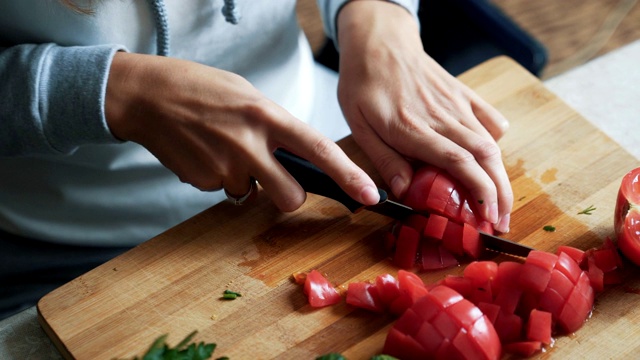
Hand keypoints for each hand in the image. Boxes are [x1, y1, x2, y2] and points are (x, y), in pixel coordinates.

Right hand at [105, 52, 379, 210]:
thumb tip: (294, 155)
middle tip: (274, 179)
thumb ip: (274, 126)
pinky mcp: (202, 181)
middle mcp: (249, 145)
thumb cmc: (200, 89)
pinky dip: (220, 177)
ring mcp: (224, 167)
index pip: (318, 150)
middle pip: (289, 196)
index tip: (369, 195)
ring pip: (251, 194)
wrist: (146, 95)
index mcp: (266, 116)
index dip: (348, 175)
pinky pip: (225, 190)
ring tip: (224, 149)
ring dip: (246, 180)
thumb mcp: (248, 95)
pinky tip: (205, 152)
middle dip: (287, 195)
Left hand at [336, 1, 512, 231]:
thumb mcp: (360, 126)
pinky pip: (490, 120)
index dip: (479, 192)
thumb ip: (384, 159)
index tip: (487, 217)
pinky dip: (497, 142)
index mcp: (413, 128)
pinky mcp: (463, 95)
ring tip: (501, 203)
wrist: (379, 43)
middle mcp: (441, 116)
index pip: (458, 162)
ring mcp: (456, 104)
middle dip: (500, 194)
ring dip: (501, 176)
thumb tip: (405, 192)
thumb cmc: (364, 85)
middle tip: (501, 222)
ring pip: (491, 142)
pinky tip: (493, 161)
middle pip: (484, 157)